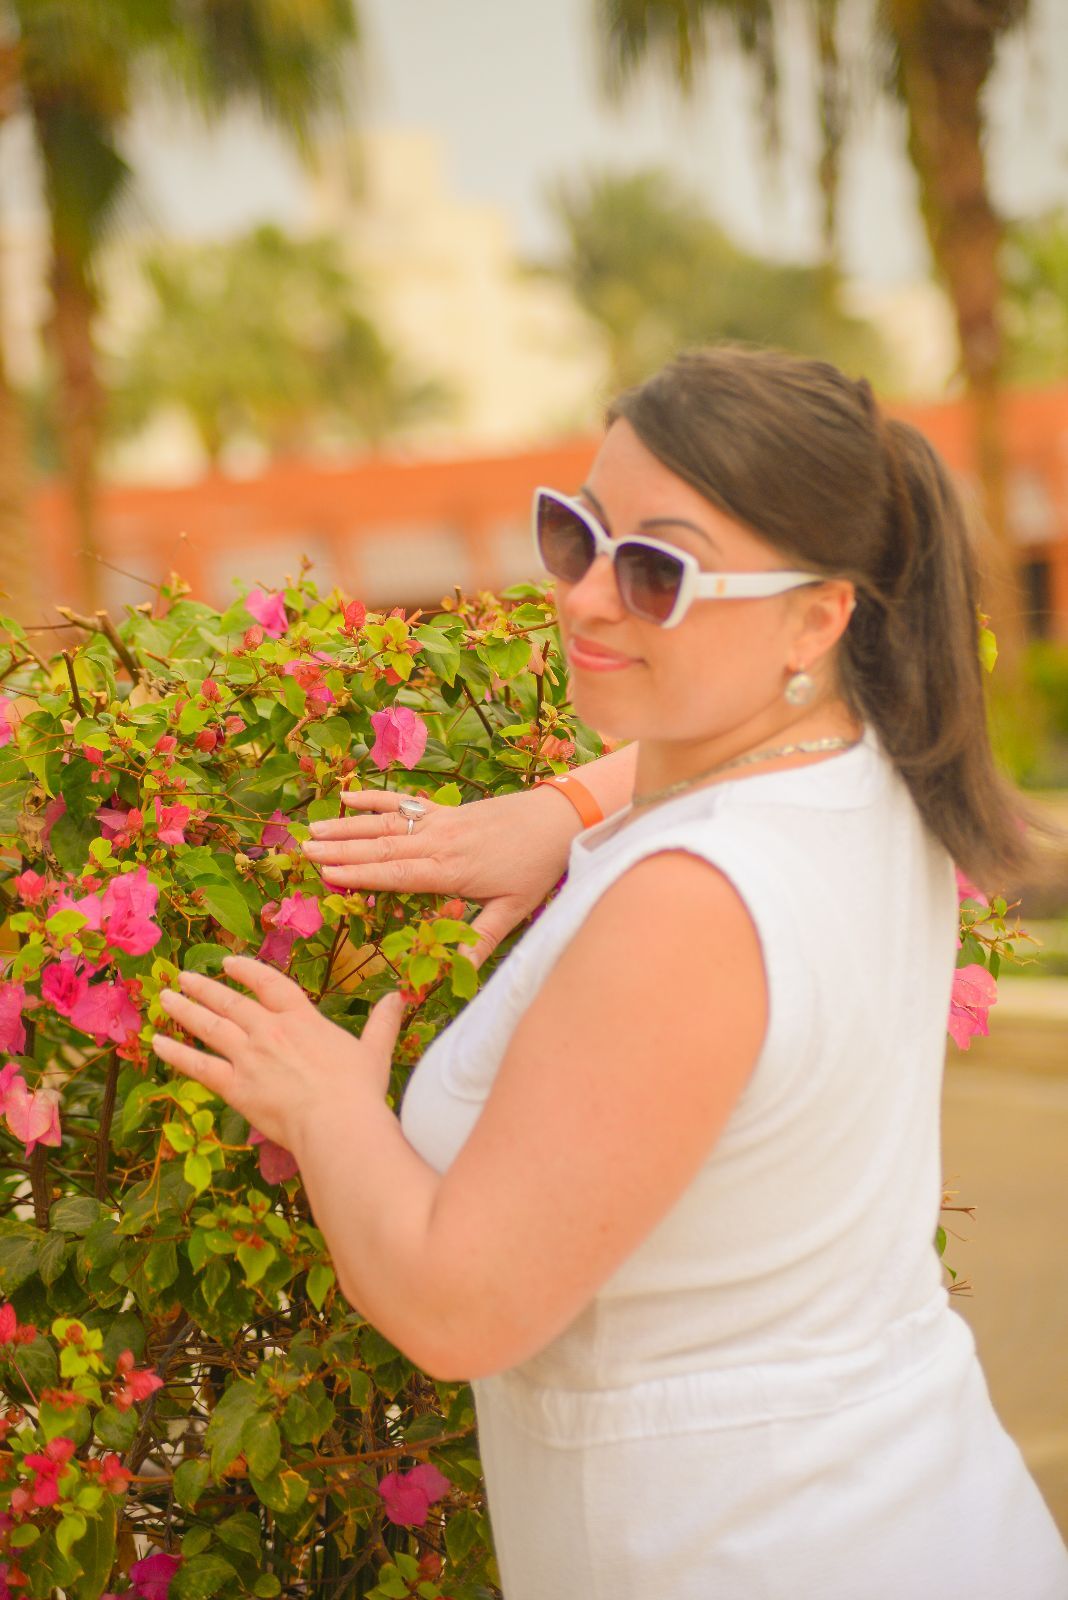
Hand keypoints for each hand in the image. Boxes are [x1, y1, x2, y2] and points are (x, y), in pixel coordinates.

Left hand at [152, 956, 405, 1151]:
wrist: (337, 1122)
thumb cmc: (359, 1090)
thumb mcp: (375, 1050)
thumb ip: (383, 1022)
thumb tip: (399, 997)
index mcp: (302, 1018)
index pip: (270, 983)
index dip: (247, 970)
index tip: (228, 963)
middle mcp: (270, 1030)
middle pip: (230, 1001)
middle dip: (204, 987)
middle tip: (183, 976)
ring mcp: (249, 1056)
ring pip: (209, 1026)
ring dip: (185, 1010)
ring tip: (166, 997)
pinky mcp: (234, 1085)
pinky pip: (198, 1065)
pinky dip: (176, 1053)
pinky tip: (158, 1043)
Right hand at [300, 786, 580, 966]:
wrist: (559, 819)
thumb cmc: (537, 867)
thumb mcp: (514, 911)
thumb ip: (481, 940)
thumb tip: (459, 977)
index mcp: (451, 871)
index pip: (396, 874)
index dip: (360, 874)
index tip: (326, 874)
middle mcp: (440, 843)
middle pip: (382, 847)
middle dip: (341, 849)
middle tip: (304, 852)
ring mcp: (441, 822)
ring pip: (386, 823)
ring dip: (348, 826)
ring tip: (314, 830)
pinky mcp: (447, 809)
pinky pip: (405, 802)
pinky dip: (375, 798)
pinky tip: (347, 796)